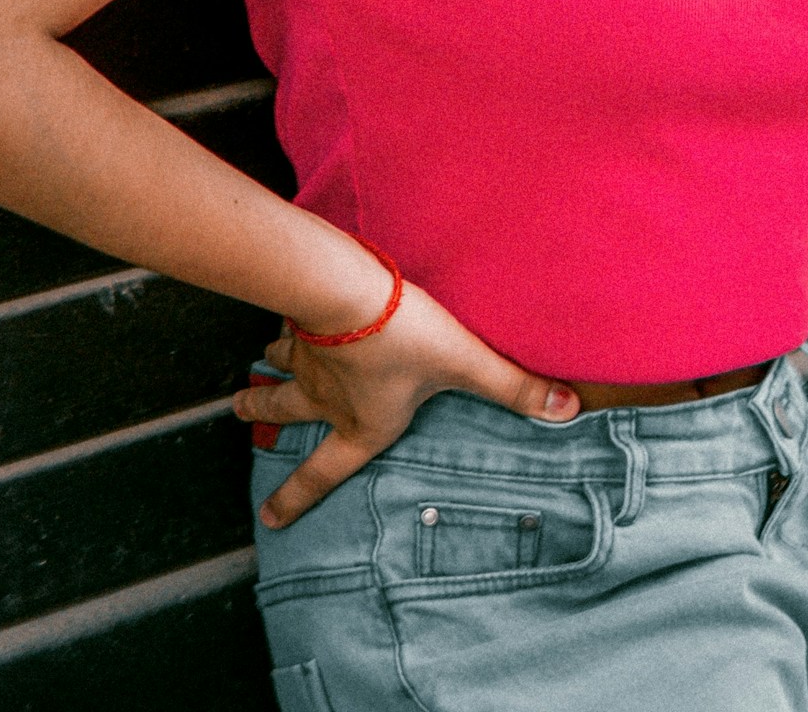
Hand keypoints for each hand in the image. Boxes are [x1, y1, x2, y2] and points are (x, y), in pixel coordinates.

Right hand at [233, 281, 581, 528]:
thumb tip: (567, 412)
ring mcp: (306, 359)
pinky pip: (284, 324)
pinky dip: (280, 323)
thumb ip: (515, 387)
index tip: (270, 519)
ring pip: (278, 368)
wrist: (347, 289)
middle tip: (239, 415)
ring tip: (251, 371)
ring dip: (265, 372)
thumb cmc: (405, 336)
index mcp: (361, 424)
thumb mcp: (465, 363)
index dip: (296, 498)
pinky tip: (282, 312)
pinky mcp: (298, 319)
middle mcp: (325, 399)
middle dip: (261, 416)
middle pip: (282, 414)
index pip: (324, 473)